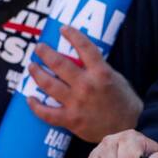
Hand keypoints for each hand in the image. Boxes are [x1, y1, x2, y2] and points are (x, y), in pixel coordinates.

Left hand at [26, 26, 142, 142]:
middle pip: (60, 63)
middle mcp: (86, 86)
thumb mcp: (116, 78)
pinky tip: (29, 98)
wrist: (128, 128)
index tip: (63, 28)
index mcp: (101, 73)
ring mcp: (77, 103)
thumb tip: (82, 59)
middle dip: (45, 53)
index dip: (72, 34)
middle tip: (39, 48)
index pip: (85, 47)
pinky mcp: (70, 120)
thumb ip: (98, 69)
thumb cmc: (124, 103)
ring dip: (37, 73)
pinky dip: (35, 106)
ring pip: (49, 85)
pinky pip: (47, 113)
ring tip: (32, 66)